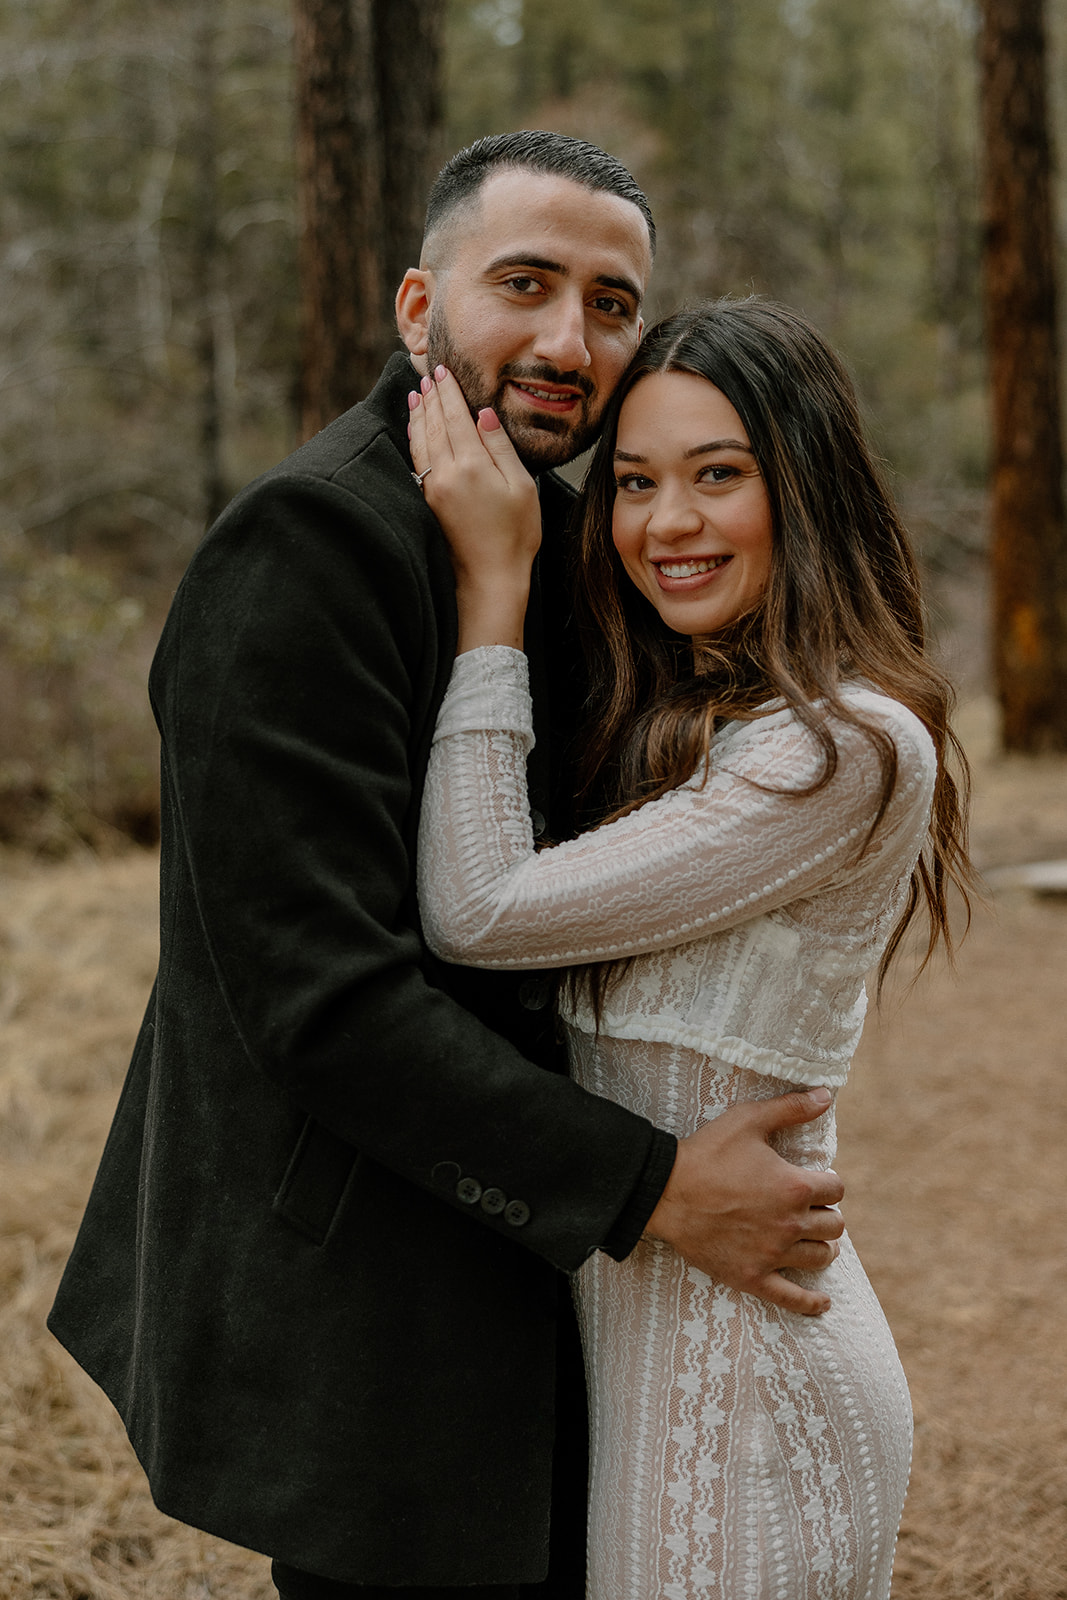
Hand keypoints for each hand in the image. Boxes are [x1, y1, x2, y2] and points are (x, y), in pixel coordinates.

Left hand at [409, 366, 541, 652]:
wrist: (489, 580)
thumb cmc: (515, 536)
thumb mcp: (521, 487)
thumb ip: (500, 447)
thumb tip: (483, 414)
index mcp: (471, 465)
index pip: (455, 416)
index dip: (449, 391)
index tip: (442, 370)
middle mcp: (445, 474)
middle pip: (433, 424)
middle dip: (431, 397)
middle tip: (427, 374)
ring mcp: (432, 489)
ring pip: (420, 442)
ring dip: (418, 416)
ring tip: (417, 396)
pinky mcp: (428, 503)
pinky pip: (417, 461)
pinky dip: (415, 440)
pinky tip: (416, 433)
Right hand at [644, 1087, 844, 1316]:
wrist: (665, 1192)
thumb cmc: (707, 1153)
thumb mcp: (748, 1120)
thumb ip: (790, 1108)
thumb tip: (825, 1095)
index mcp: (794, 1187)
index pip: (836, 1189)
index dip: (828, 1182)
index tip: (815, 1180)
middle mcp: (790, 1224)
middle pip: (833, 1225)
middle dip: (825, 1213)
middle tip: (808, 1207)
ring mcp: (772, 1254)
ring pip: (821, 1257)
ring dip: (821, 1245)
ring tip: (811, 1239)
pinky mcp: (752, 1276)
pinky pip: (792, 1298)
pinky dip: (811, 1303)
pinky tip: (822, 1304)